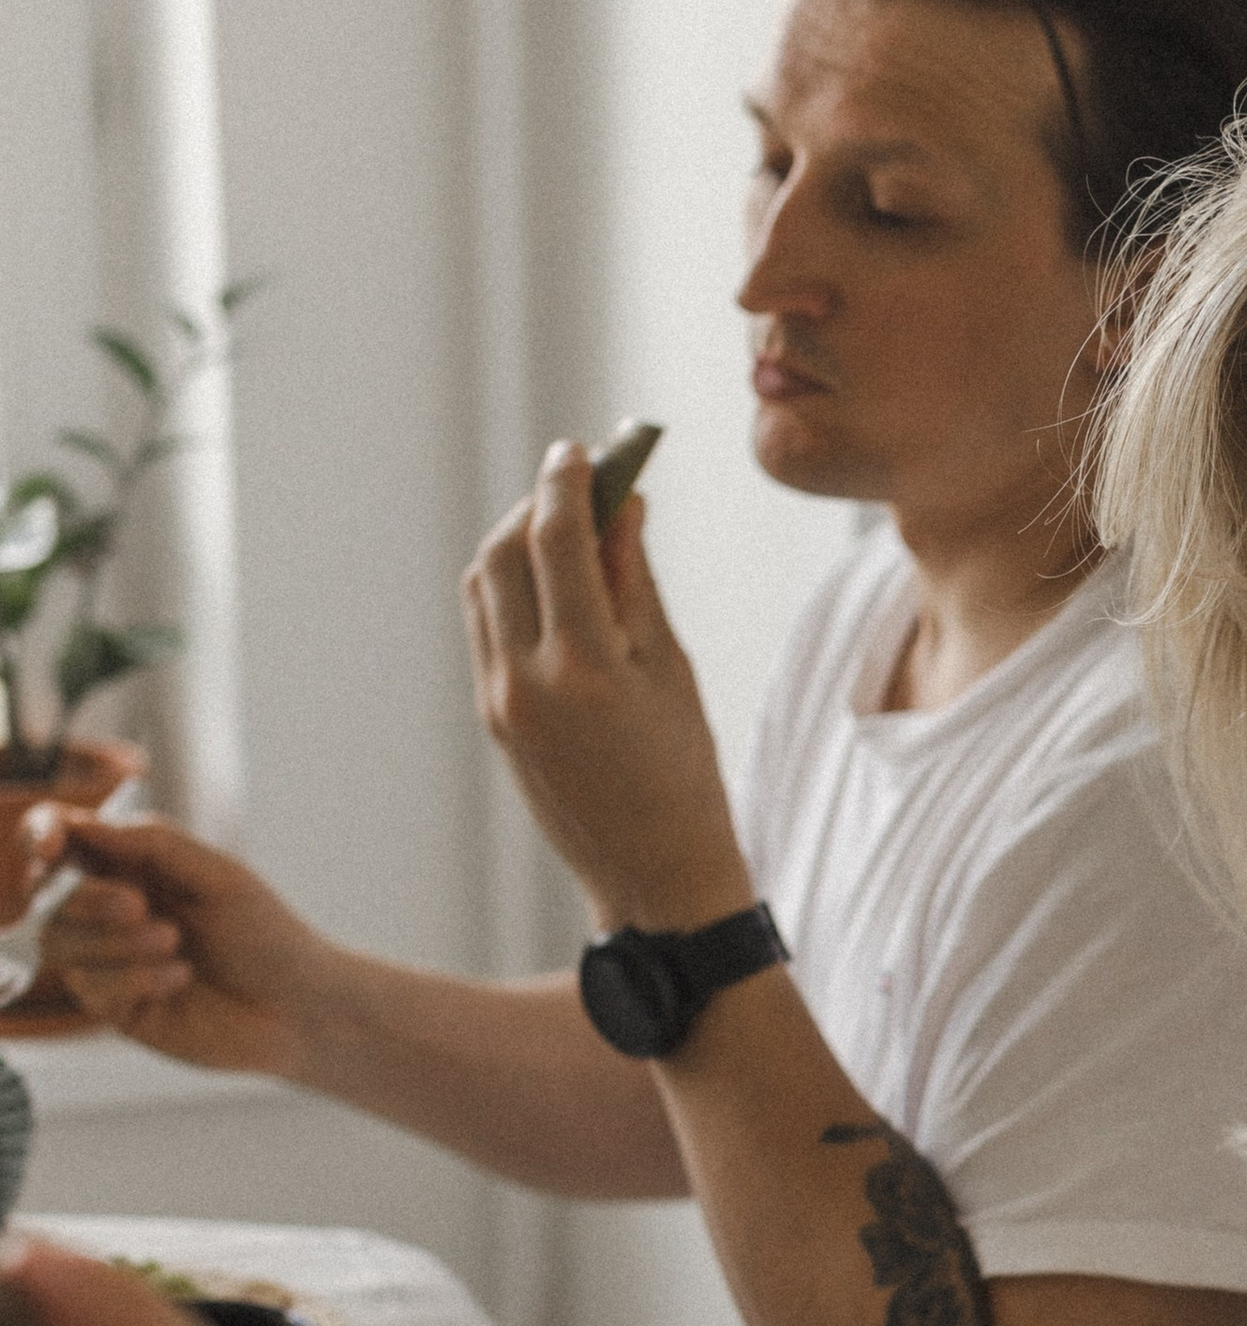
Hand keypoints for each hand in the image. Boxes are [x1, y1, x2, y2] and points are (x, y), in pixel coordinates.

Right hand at [15, 808, 325, 1073]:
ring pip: (61, 944)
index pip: (64, 843)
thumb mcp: (217, 876)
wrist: (301, 1007)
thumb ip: (151, 843)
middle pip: (52, 897)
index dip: (42, 836)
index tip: (48, 846)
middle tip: (139, 905)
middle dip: (88, 899)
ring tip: (173, 943)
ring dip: (115, 941)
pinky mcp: (119, 1009)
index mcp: (134, 869)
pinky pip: (91, 988)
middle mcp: (113, 914)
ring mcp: (112, 963)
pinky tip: (179, 976)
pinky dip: (133, 977)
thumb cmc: (268, 936)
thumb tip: (82, 823)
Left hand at [464, 449, 753, 930]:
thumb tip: (622, 506)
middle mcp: (527, 681)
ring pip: (483, 587)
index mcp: (586, 667)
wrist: (652, 876)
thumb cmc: (685, 775)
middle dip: (537, 508)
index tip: (582, 449)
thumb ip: (635, 583)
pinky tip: (555, 589)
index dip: (568, 481)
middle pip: (503, 553)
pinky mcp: (492, 719)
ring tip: (567, 535)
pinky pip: (487, 629)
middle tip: (580, 485)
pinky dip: (511, 591)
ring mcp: (499, 702)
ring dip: (516, 545)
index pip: (558, 539)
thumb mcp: (673, 670)